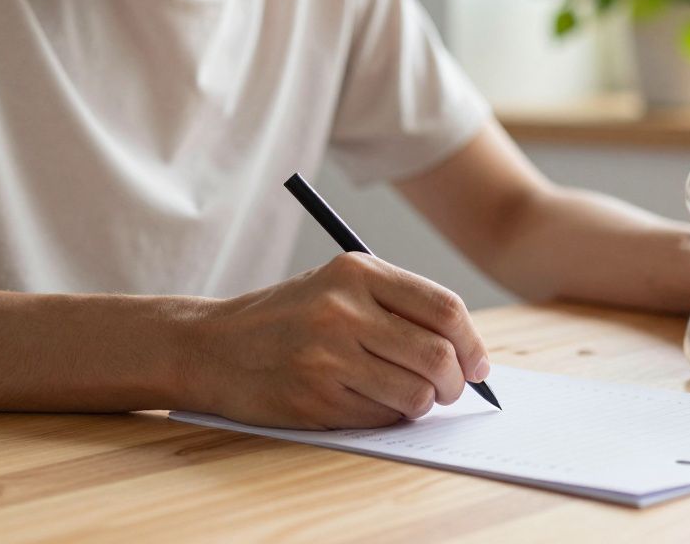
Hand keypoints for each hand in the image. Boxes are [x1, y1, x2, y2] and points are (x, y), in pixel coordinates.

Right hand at [184, 252, 489, 429]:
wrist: (210, 345)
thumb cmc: (287, 317)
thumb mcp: (339, 286)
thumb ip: (399, 307)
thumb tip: (467, 352)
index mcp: (357, 272)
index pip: (445, 308)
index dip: (472, 343)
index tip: (479, 364)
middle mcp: (343, 310)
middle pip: (437, 355)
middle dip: (457, 382)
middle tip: (452, 390)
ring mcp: (327, 355)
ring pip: (415, 393)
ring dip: (424, 404)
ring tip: (409, 396)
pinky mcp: (314, 397)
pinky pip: (380, 416)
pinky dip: (389, 416)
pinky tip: (369, 402)